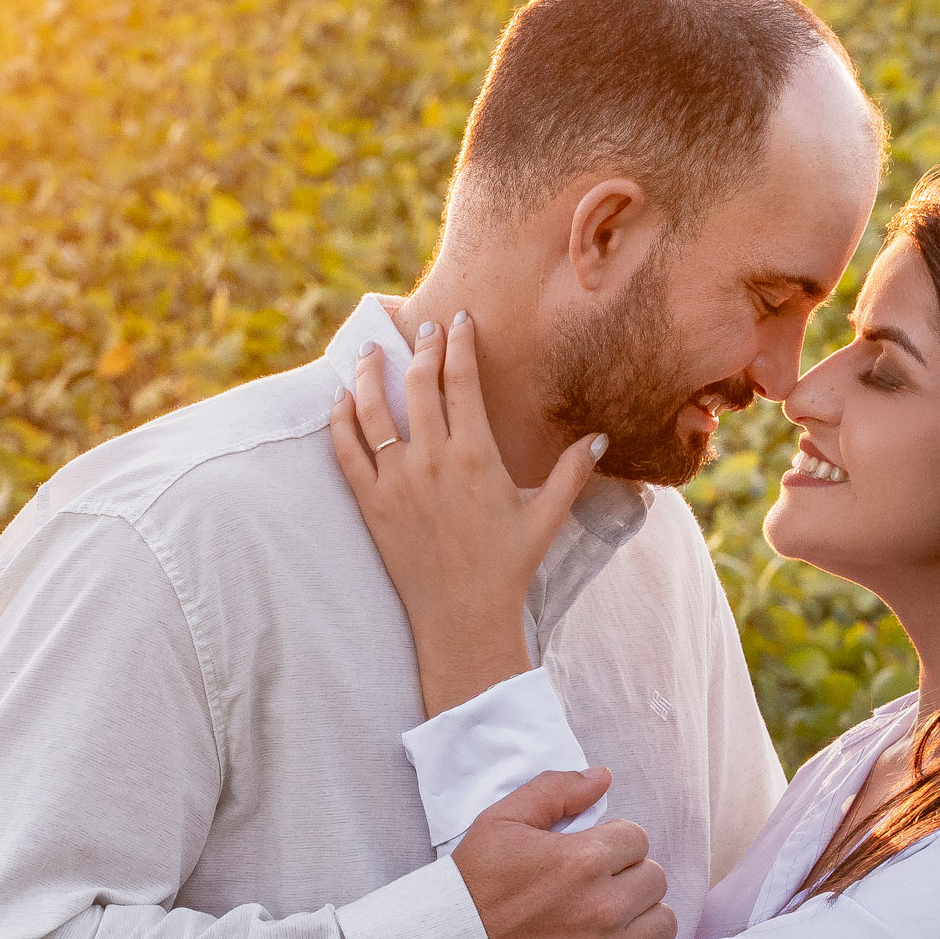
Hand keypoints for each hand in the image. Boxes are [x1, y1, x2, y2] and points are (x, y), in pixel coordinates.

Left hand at [327, 310, 606, 714]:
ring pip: (373, 410)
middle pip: (419, 384)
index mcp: (476, 455)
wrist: (463, 617)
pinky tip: (341, 402)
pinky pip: (346, 452)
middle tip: (422, 330)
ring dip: (369, 374)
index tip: (458, 321)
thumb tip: (599, 438)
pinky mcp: (371, 504)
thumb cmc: (507, 567)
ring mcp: (396, 481)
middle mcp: (432, 460)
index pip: (463, 381)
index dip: (459, 344)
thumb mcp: (546, 517)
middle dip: (421, 348)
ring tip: (369, 352)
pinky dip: (340, 421)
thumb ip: (571, 473)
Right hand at [451, 767, 686, 938]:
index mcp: (580, 860)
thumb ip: (554, 789)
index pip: (636, 839)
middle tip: (598, 890)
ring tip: (613, 924)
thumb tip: (603, 776)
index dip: (614, 845)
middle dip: (630, 879)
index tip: (591, 859)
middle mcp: (600, 908)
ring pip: (663, 926)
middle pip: (654, 879)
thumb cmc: (467, 889)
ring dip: (644, 921)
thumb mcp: (499, 822)